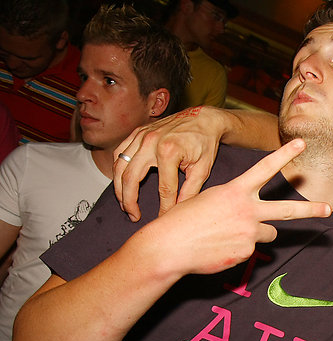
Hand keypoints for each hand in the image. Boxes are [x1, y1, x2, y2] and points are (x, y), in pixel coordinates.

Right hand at [113, 106, 223, 221]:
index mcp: (169, 151)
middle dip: (129, 201)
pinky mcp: (137, 132)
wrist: (203, 118)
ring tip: (125, 204)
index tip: (163, 219)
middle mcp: (151, 142)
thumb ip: (190, 191)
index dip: (163, 207)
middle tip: (133, 216)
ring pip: (119, 166)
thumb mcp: (203, 169)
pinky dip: (117, 169)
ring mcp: (141, 135)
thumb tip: (178, 211)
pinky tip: (122, 182)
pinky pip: (119, 153)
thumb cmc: (205, 143)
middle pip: (131, 178)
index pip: (164, 189)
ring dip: (118, 188)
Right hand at [133, 139, 330, 276]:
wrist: (168, 247)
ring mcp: (249, 233)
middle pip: (286, 210)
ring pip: (269, 234)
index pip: (265, 168)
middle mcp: (247, 210)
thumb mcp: (207, 201)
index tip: (301, 143)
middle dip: (310, 209)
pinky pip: (251, 250)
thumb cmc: (182, 221)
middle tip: (327, 209)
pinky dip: (239, 250)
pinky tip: (219, 249)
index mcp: (235, 191)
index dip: (284, 155)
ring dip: (256, 234)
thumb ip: (233, 205)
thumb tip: (250, 220)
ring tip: (229, 236)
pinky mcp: (247, 253)